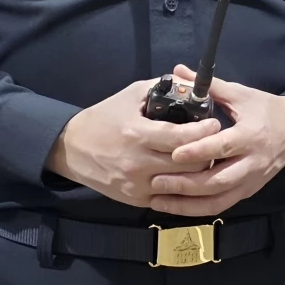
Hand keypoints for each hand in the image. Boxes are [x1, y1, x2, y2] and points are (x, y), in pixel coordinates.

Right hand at [46, 79, 221, 206]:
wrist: (71, 149)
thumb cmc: (104, 118)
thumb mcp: (130, 95)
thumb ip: (161, 88)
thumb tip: (191, 85)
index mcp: (138, 135)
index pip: (181, 138)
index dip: (203, 131)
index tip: (214, 123)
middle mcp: (138, 163)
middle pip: (188, 164)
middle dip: (206, 152)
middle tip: (213, 141)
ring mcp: (137, 185)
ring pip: (182, 184)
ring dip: (197, 171)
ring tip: (203, 156)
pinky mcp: (135, 199)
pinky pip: (168, 196)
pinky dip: (180, 185)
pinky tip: (185, 173)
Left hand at [149, 65, 284, 215]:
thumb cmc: (266, 109)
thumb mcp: (241, 95)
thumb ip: (210, 87)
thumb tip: (179, 71)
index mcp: (251, 135)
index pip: (223, 146)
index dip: (198, 151)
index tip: (174, 153)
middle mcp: (252, 162)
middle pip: (218, 181)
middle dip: (185, 185)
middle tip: (156, 181)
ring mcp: (251, 181)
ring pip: (218, 200)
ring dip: (187, 204)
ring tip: (158, 200)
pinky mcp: (248, 192)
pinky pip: (222, 206)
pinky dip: (198, 209)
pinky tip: (176, 206)